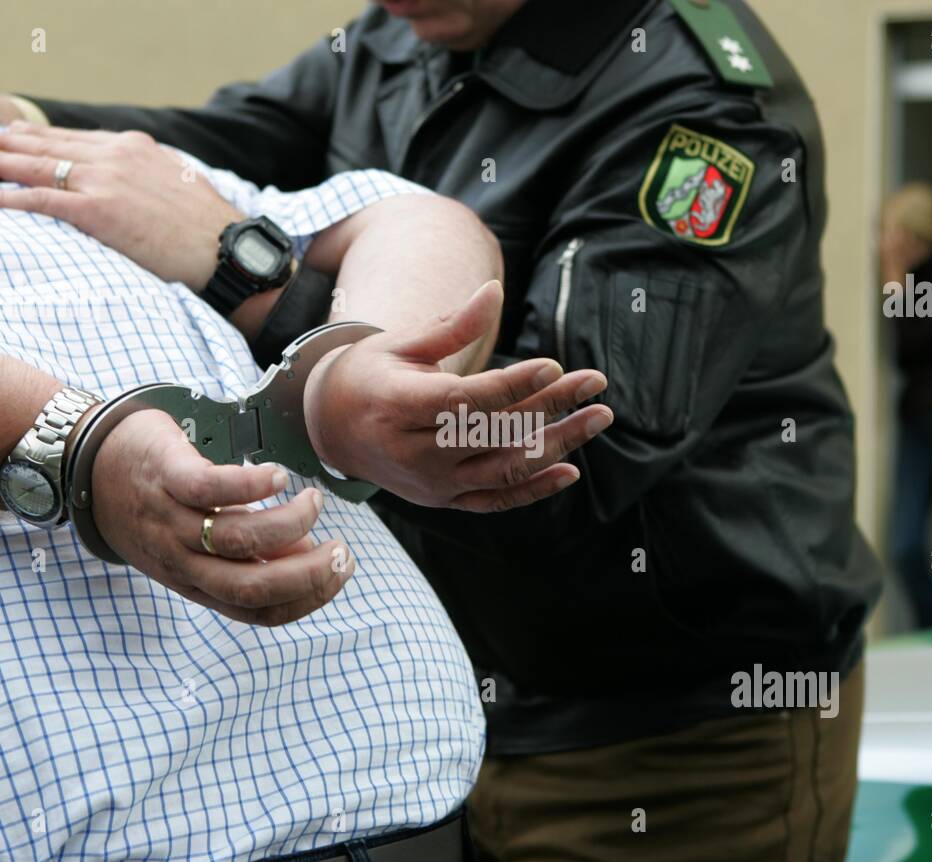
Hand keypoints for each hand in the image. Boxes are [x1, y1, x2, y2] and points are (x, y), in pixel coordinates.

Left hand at [0, 124, 241, 289]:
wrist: (228, 251)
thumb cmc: (211, 232)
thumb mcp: (180, 189)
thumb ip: (148, 180)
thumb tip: (135, 192)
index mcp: (135, 147)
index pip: (72, 137)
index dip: (35, 137)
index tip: (9, 137)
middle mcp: (115, 154)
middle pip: (45, 142)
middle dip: (3, 141)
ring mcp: (105, 179)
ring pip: (34, 164)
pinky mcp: (98, 209)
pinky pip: (37, 198)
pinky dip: (2, 195)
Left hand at [91, 409, 354, 626]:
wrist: (87, 465)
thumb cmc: (154, 504)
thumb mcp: (198, 545)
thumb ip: (254, 554)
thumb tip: (310, 557)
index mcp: (197, 584)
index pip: (259, 612)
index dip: (309, 598)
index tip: (342, 570)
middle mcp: (183, 562)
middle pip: (251, 586)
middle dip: (307, 575)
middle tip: (342, 551)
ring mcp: (171, 521)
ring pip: (236, 539)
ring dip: (289, 524)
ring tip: (314, 502)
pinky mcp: (166, 478)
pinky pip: (211, 489)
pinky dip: (252, 485)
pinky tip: (279, 478)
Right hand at [303, 281, 614, 511]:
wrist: (333, 429)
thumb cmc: (372, 374)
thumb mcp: (401, 343)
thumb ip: (451, 324)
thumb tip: (494, 291)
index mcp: (397, 406)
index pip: (462, 400)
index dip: (510, 386)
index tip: (554, 366)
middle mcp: (413, 453)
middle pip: (493, 432)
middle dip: (550, 407)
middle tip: (596, 381)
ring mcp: (430, 483)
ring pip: (502, 469)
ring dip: (557, 444)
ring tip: (598, 417)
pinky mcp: (443, 500)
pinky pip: (495, 501)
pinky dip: (534, 490)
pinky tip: (571, 469)